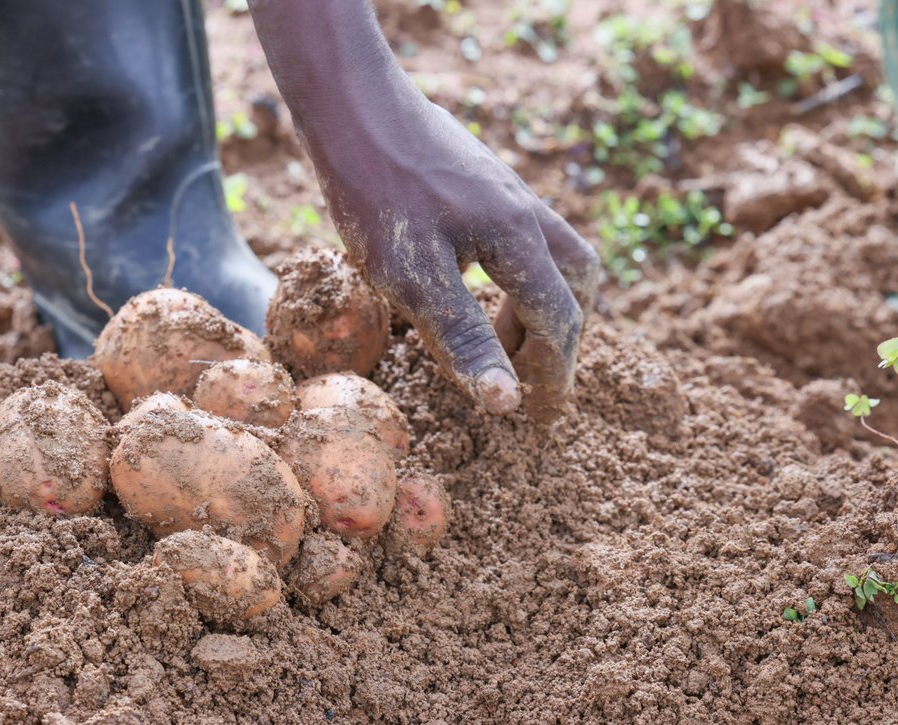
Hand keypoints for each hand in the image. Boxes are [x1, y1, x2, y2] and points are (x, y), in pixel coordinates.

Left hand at [249, 0, 598, 420]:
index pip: (559, 321)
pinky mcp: (482, 182)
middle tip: (529, 380)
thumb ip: (463, 338)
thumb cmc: (374, 190)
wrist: (350, 105)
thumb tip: (507, 401)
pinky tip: (471, 289)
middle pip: (576, 284)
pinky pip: (523, 238)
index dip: (553, 375)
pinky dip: (514, 276)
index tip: (538, 418)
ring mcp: (507, 192)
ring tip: (500, 341)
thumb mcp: (411, 278)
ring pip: (554, 256)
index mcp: (518, 238)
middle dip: (561, 338)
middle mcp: (526, 211)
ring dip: (540, 305)